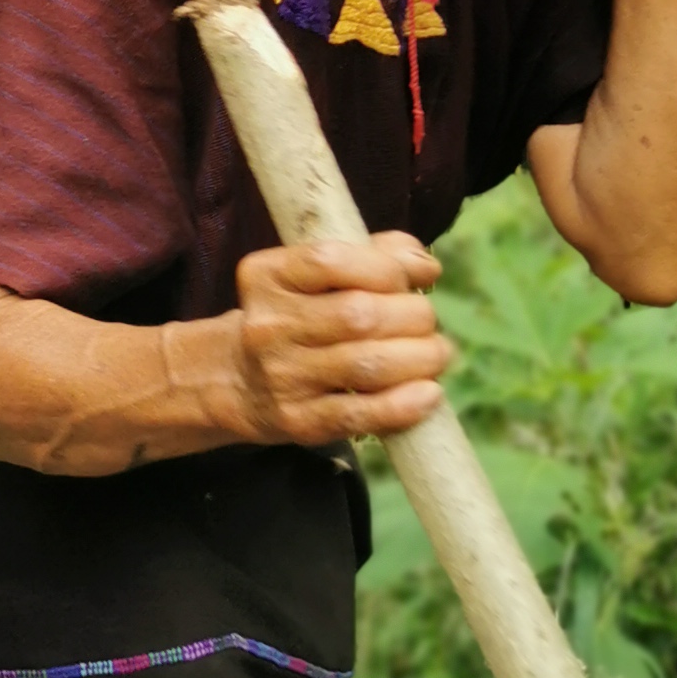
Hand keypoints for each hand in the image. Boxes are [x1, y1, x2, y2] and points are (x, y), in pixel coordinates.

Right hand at [231, 232, 452, 447]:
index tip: (416, 277)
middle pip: (359, 315)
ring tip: (437, 354)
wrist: (239, 381)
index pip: (332, 261)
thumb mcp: (315, 277)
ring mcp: (281, 377)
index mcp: (267, 276)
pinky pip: (361, 414)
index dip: (388, 268)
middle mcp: (268, 325)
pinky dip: (405, 404)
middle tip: (429, 323)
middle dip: (414, 316)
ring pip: (367, 364)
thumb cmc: (296, 317)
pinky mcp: (298, 422)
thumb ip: (372, 255)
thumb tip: (425, 265)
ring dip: (420, 358)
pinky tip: (429, 394)